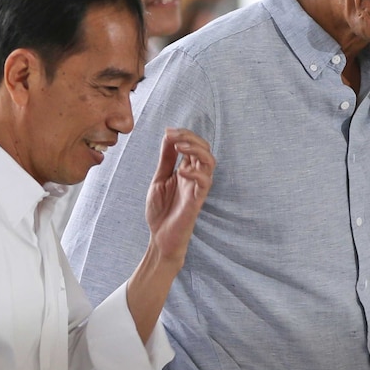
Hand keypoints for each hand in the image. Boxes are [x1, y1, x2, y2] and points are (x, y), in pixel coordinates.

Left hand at [145, 128, 214, 266]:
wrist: (159, 238)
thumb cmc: (161, 210)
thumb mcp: (160, 179)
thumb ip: (166, 159)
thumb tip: (168, 136)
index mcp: (186, 170)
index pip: (193, 145)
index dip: (183, 134)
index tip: (168, 131)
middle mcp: (195, 176)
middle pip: (204, 148)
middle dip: (190, 137)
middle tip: (173, 135)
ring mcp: (197, 187)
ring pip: (209, 161)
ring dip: (196, 150)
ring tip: (179, 147)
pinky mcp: (197, 200)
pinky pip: (204, 182)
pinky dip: (195, 173)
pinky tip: (181, 172)